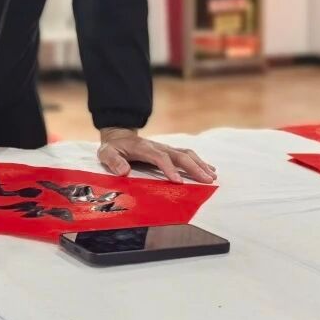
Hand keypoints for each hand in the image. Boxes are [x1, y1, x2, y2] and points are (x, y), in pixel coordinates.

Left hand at [97, 128, 215, 183]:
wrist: (119, 136)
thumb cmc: (113, 148)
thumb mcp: (106, 153)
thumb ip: (113, 161)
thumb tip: (124, 171)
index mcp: (144, 148)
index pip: (160, 157)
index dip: (169, 169)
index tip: (178, 182)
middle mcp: (158, 147)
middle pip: (179, 155)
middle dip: (194, 168)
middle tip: (207, 181)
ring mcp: (165, 148)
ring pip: (186, 154)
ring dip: (200, 164)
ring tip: (212, 177)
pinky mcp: (169, 151)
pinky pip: (187, 155)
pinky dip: (199, 162)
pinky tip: (210, 170)